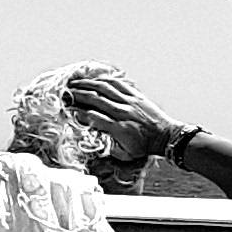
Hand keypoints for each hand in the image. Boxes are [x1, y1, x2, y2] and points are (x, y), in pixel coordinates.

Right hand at [63, 69, 184, 164]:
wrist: (166, 136)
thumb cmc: (145, 147)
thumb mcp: (126, 153)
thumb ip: (109, 148)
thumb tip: (94, 140)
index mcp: (118, 128)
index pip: (93, 116)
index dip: (78, 112)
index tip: (67, 110)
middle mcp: (123, 112)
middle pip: (95, 99)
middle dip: (78, 94)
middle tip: (65, 93)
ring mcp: (130, 102)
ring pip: (105, 88)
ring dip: (88, 84)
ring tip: (75, 82)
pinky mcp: (136, 96)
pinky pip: (119, 84)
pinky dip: (106, 79)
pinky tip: (96, 78)